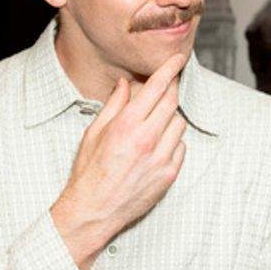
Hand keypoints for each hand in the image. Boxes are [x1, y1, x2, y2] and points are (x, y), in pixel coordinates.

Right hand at [51, 54, 187, 269]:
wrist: (95, 210)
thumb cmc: (89, 172)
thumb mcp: (94, 133)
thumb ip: (114, 105)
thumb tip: (126, 84)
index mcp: (126, 126)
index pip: (156, 88)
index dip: (169, 69)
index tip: (178, 58)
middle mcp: (147, 140)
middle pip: (172, 102)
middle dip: (172, 89)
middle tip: (168, 85)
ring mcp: (161, 158)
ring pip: (179, 124)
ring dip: (169, 118)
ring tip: (151, 125)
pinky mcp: (169, 174)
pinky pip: (181, 147)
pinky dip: (172, 142)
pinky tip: (155, 147)